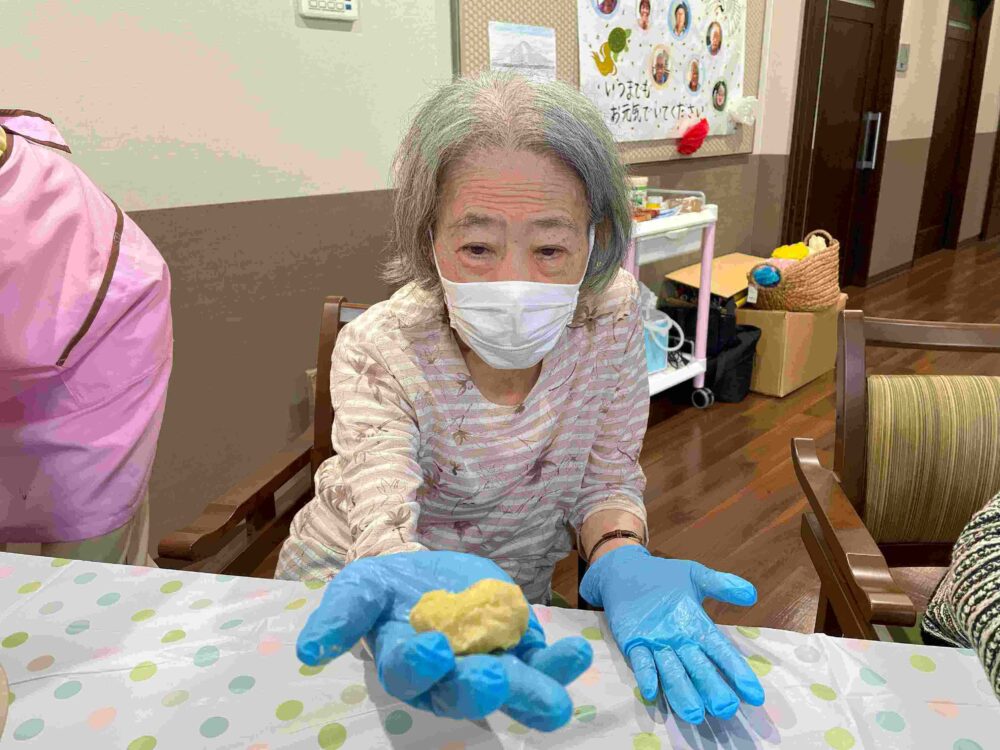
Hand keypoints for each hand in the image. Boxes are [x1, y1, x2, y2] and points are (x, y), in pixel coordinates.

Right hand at [297, 551, 592, 730]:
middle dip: (478, 691)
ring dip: (533, 693)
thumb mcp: (361, 586)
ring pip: (509, 689)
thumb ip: (342, 613)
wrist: (430, 575)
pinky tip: (575, 655)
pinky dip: (559, 665)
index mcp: (403, 663)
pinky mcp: (519, 653)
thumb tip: (311, 651)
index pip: (408, 673)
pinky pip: (541, 665)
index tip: (434, 648)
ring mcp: (487, 668)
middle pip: (461, 693)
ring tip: (557, 698)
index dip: (419, 664)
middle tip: (496, 680)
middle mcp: (446, 679)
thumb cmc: (389, 588)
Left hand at [580, 545, 764, 723]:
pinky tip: (651, 691)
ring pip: (672, 672)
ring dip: (682, 692)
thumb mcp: (695, 575)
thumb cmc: (664, 577)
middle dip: (712, 689)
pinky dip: (647, 674)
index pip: (721, 652)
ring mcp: (656, 645)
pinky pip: (641, 661)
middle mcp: (680, 642)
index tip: (754, 695)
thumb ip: (721, 584)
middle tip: (725, 709)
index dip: (737, 672)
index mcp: (698, 627)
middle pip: (699, 669)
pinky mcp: (632, 643)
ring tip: (694, 713)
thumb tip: (751, 594)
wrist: (626, 571)